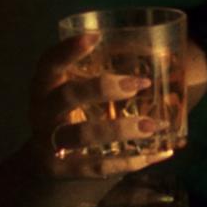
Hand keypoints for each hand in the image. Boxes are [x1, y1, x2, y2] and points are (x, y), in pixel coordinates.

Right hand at [32, 33, 175, 179]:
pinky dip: (132, 161)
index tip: (95, 37)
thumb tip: (164, 62)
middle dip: (103, 88)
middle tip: (139, 84)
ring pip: (83, 135)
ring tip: (153, 125)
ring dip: (121, 129)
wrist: (46, 162)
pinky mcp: (64, 170)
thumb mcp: (74, 93)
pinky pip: (99, 167)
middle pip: (67, 96)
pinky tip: (160, 153)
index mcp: (44, 86)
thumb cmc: (72, 115)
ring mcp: (49, 143)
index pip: (50, 63)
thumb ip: (101, 80)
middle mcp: (42, 113)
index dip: (68, 50)